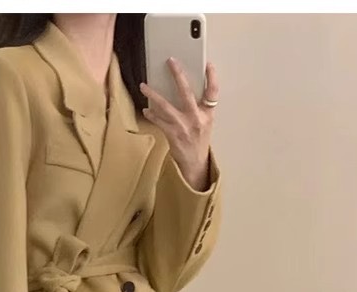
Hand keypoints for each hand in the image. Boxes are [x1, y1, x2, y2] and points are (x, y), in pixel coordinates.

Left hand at [140, 60, 218, 191]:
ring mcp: (184, 127)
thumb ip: (200, 107)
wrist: (195, 164)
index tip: (207, 64)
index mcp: (207, 114)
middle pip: (187, 93)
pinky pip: (159, 122)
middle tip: (171, 61)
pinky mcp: (173, 135)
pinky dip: (151, 115)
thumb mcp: (206, 122)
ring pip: (166, 106)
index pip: (213, 92)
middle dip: (178, 75)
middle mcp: (197, 119)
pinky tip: (146, 109)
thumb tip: (186, 87)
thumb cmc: (199, 140)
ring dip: (154, 95)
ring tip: (143, 86)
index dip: (212, 77)